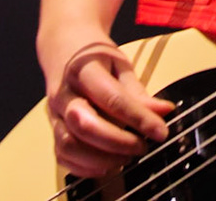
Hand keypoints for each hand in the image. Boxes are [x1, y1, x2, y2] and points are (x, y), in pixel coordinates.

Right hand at [41, 31, 174, 177]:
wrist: (64, 48)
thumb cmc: (96, 57)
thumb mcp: (121, 65)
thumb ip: (138, 93)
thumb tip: (164, 112)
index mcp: (83, 70)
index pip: (111, 98)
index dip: (138, 118)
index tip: (161, 132)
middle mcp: (64, 94)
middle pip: (85, 125)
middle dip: (118, 142)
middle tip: (142, 146)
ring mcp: (54, 114)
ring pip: (69, 145)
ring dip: (101, 158)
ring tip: (126, 157)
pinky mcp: (52, 130)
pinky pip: (62, 156)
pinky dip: (85, 167)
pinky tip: (107, 164)